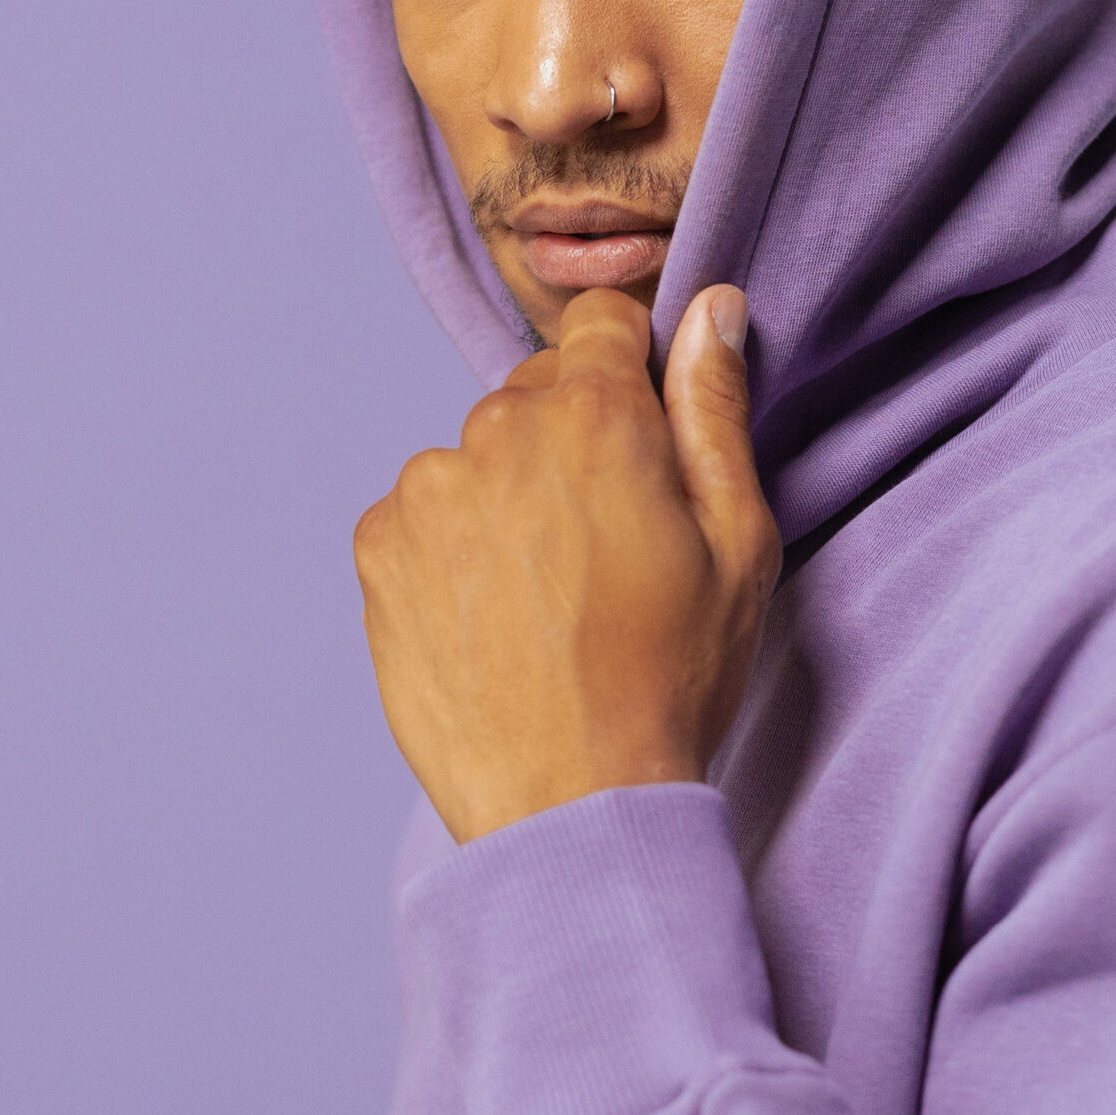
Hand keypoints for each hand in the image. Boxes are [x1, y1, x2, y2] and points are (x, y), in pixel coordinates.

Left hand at [353, 285, 780, 843]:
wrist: (570, 805)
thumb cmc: (671, 679)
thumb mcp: (738, 542)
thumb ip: (715, 410)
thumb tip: (710, 309)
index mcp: (597, 417)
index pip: (603, 324)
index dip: (632, 372)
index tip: (645, 440)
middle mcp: (496, 431)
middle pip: (538, 393)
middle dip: (574, 443)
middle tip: (610, 546)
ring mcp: (425, 490)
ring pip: (478, 455)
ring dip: (509, 496)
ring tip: (549, 596)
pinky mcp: (377, 549)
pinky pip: (422, 513)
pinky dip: (455, 548)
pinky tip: (497, 617)